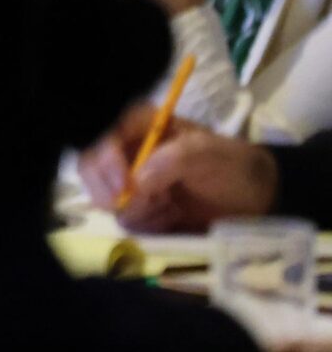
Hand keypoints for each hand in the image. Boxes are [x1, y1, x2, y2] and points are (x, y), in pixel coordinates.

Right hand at [75, 102, 274, 231]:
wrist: (258, 199)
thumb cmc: (236, 167)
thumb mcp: (212, 153)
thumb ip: (175, 158)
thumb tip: (139, 180)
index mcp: (143, 127)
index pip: (104, 136)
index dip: (104, 158)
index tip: (124, 185)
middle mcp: (131, 153)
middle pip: (92, 167)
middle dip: (109, 189)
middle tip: (134, 206)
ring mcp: (133, 183)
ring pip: (106, 198)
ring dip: (136, 209)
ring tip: (169, 209)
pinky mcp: (142, 209)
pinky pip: (127, 220)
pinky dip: (146, 223)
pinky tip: (171, 218)